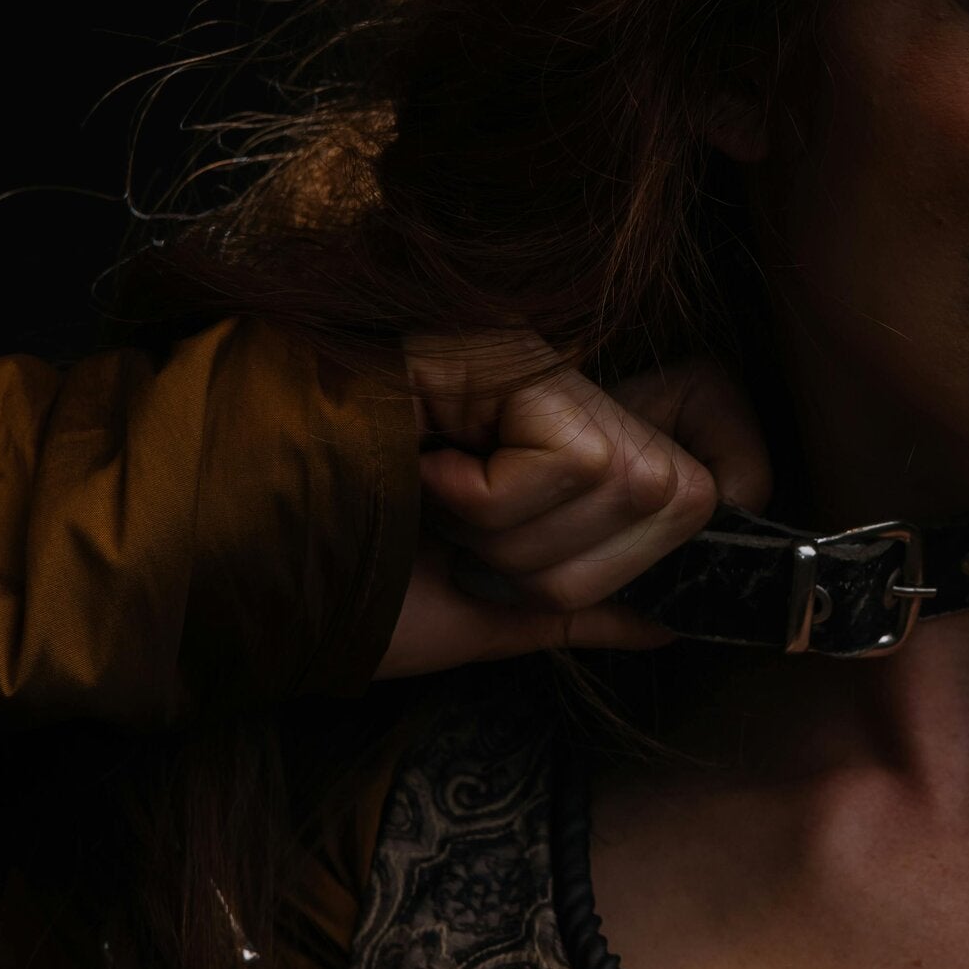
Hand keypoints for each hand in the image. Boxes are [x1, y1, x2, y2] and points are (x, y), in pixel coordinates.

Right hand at [375, 336, 771, 678]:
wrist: (234, 565)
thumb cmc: (349, 584)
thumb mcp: (492, 613)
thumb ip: (587, 608)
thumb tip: (679, 616)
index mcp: (564, 432)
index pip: (720, 416)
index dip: (735, 476)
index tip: (669, 556)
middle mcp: (560, 380)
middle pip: (682, 491)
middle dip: (578, 567)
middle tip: (479, 548)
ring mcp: (532, 358)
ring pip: (631, 484)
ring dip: (526, 544)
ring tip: (442, 516)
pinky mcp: (503, 351)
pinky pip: (576, 464)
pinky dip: (497, 507)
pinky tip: (428, 480)